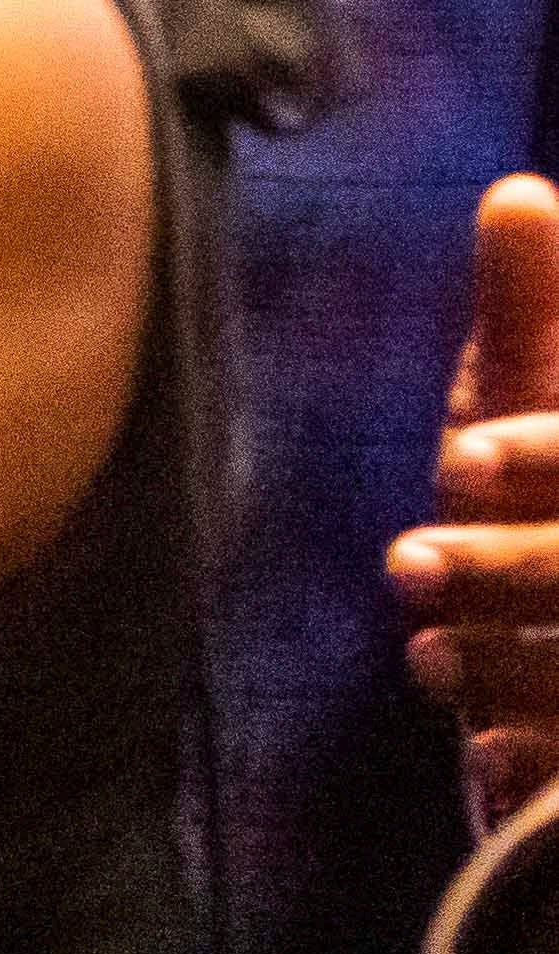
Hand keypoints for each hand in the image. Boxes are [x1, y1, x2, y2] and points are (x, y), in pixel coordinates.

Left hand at [396, 177, 558, 821]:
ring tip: (428, 651)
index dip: (548, 452)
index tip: (460, 453)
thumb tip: (517, 192)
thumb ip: (533, 309)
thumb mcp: (535, 398)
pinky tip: (480, 750)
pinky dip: (529, 762)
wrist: (549, 656)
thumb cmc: (542, 500)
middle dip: (513, 568)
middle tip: (408, 560)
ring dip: (507, 664)